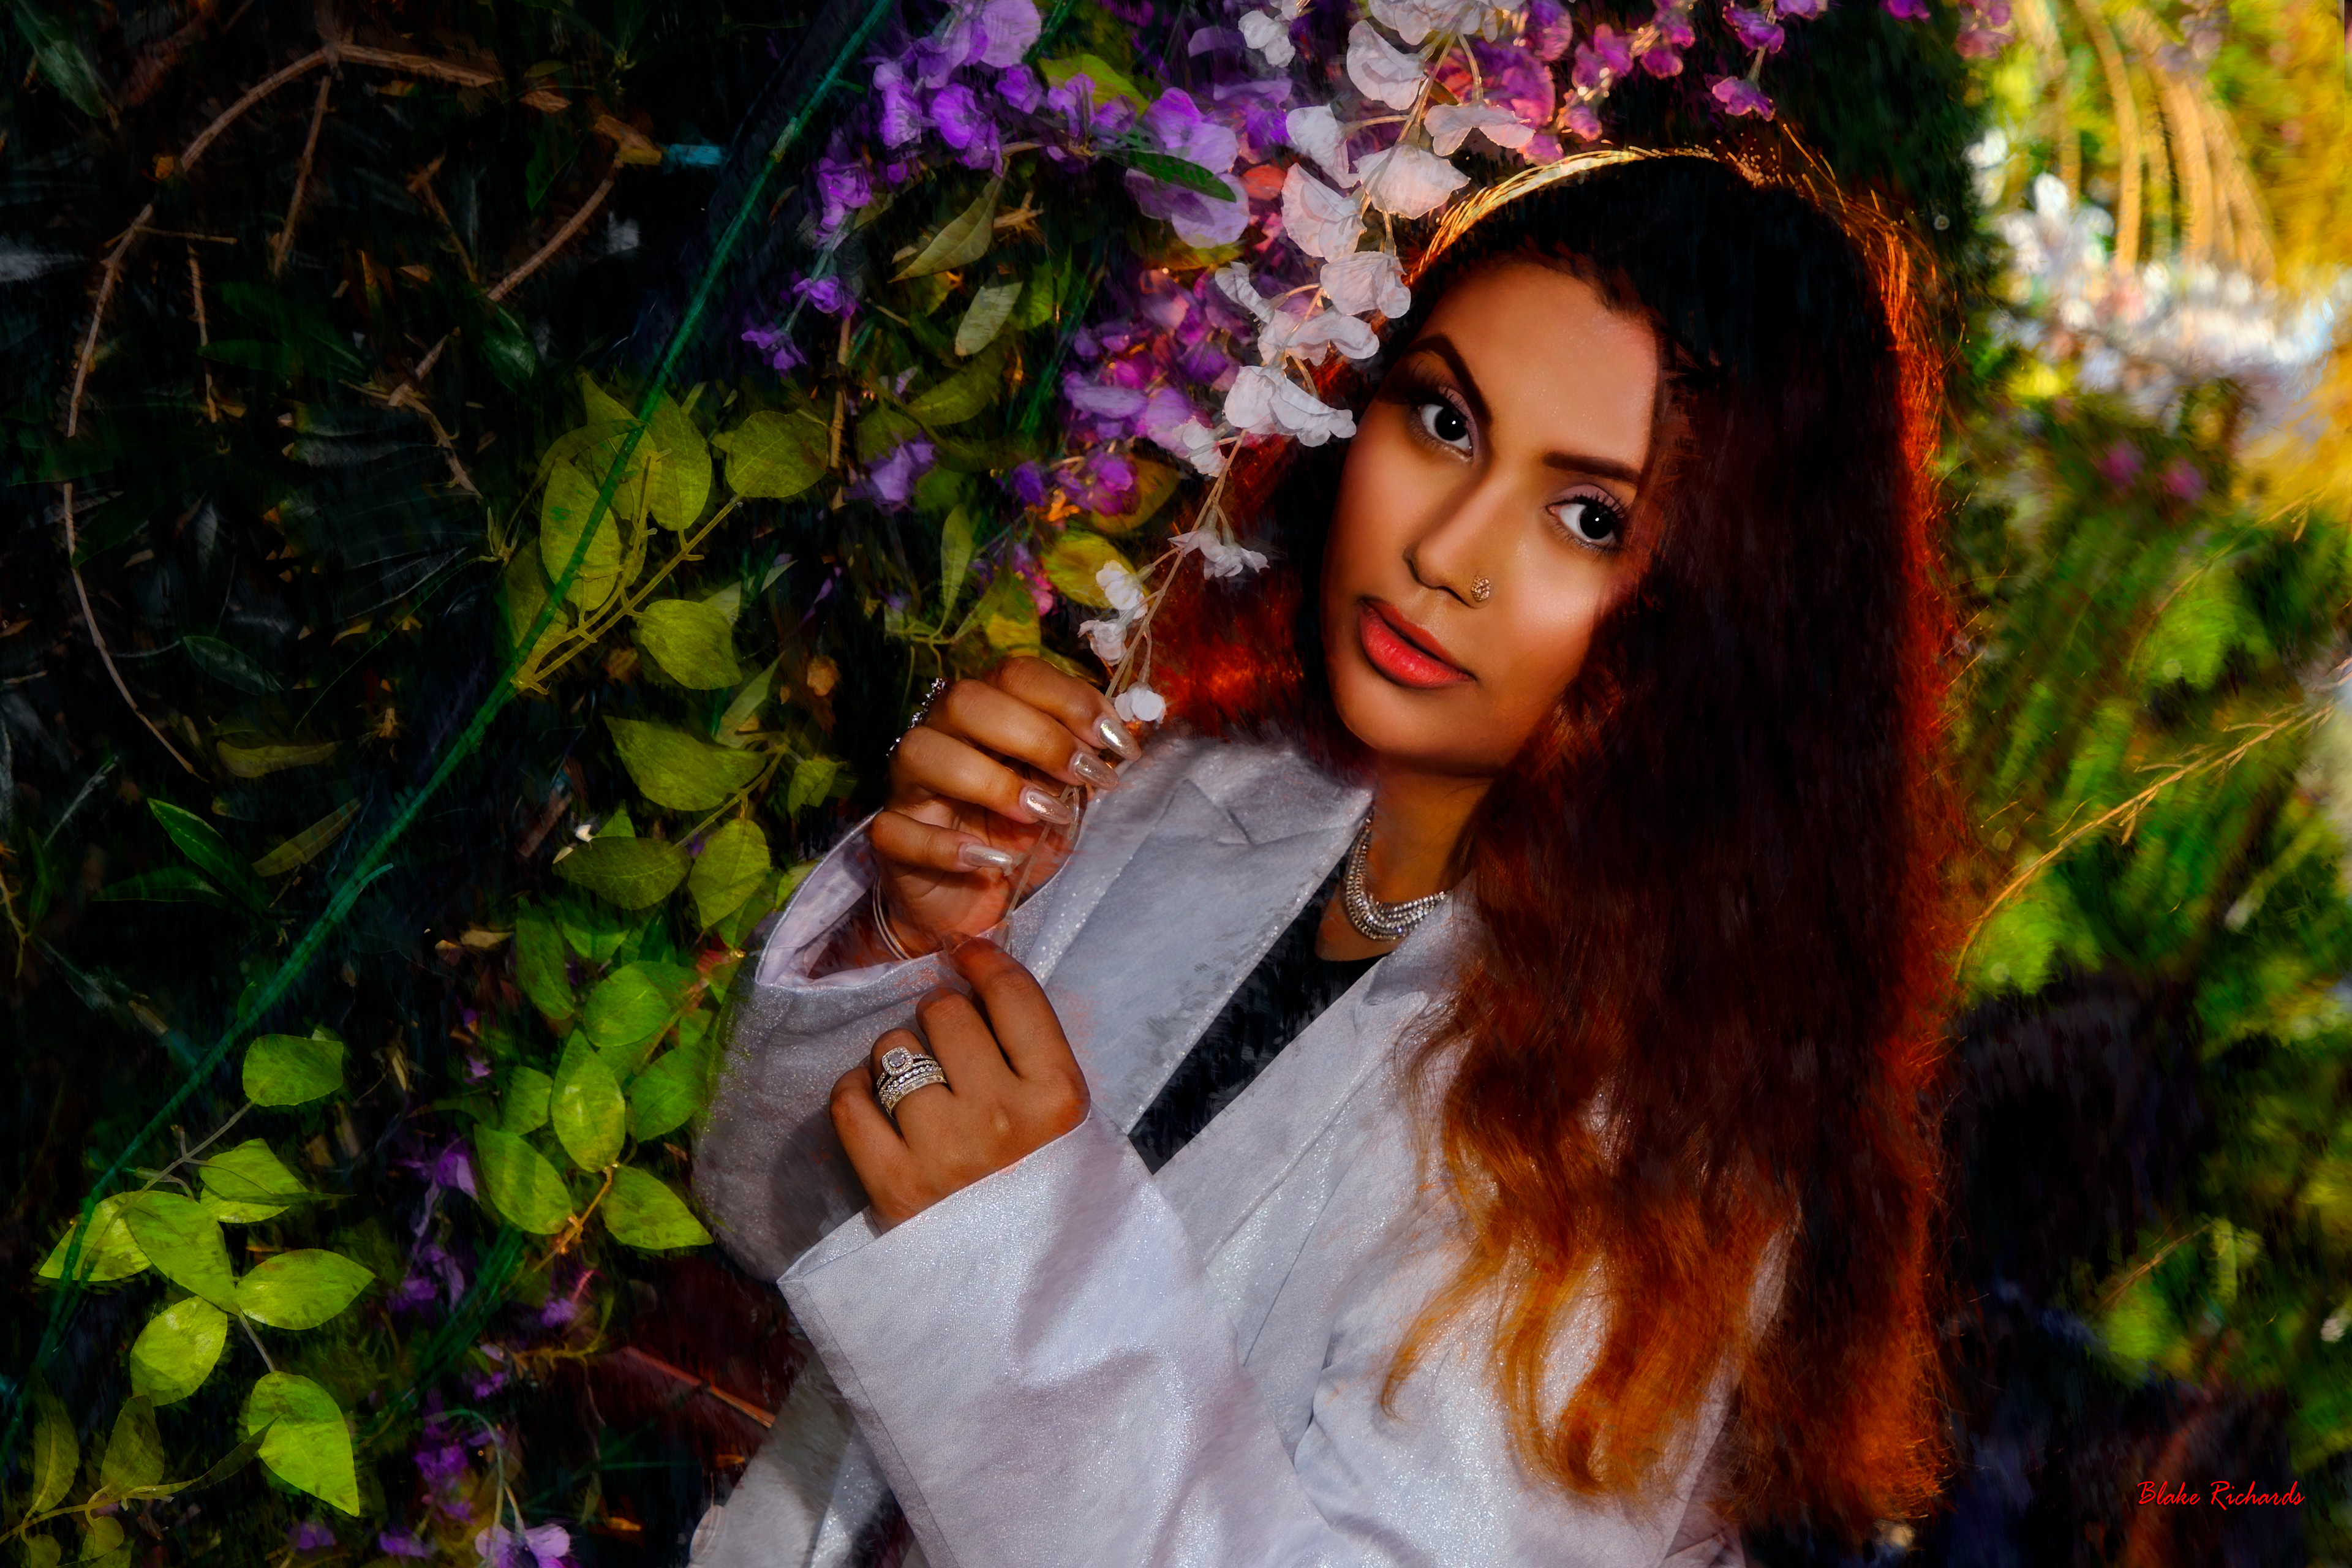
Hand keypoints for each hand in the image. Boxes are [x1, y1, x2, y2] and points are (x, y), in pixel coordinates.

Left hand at [829, 939, 1088, 1227]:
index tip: (968, 954)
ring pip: (894, 1049)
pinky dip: (853, 1093)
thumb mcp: (1062, 1114)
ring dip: (896, 1057)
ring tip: (914, 1086)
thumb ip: (1030, 1048)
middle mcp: (1002, 1119)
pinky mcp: (894, 1186)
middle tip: (946, 1047)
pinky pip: (850, 1103)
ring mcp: (945, 1153)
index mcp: (1057, 1097)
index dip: (983, 961)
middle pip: (944, 1012)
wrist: (1018, 1286)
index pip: (1012, 996)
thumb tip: (974, 964)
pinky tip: (872, 1104)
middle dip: (939, 1019)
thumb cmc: (1040, 1183)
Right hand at [874, 656, 1138, 946]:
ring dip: (991, 781)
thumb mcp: (1065, 798)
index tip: (1114, 742)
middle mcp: (942, 736)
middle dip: (1036, 735)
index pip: (1015, 675)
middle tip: (1085, 775)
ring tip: (1041, 814)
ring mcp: (910, 786)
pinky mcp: (891, 837)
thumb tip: (1124, 735)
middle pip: (966, 701)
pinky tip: (995, 861)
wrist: (972, 904)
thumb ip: (1085, 763)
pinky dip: (948, 846)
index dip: (1069, 699)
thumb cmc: (1019, 838)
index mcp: (986, 714)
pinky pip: (897, 830)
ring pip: (922, 751)